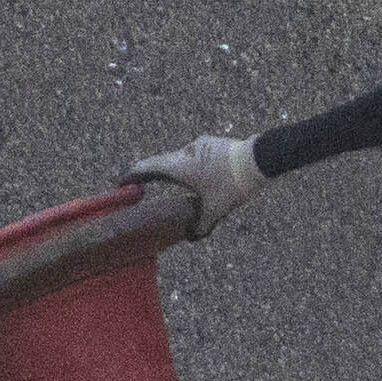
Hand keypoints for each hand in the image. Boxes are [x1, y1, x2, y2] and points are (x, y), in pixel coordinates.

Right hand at [126, 133, 266, 229]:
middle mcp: (185, 152)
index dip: (132, 176)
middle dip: (149, 173)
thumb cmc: (234, 184)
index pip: (147, 169)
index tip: (122, 182)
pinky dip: (190, 165)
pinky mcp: (212, 143)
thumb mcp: (217, 209)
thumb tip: (191, 237)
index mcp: (179, 167)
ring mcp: (199, 145)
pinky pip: (195, 155)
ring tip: (169, 180)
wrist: (259, 160)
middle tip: (139, 182)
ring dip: (172, 169)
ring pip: (179, 158)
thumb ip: (202, 224)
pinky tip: (198, 173)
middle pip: (160, 162)